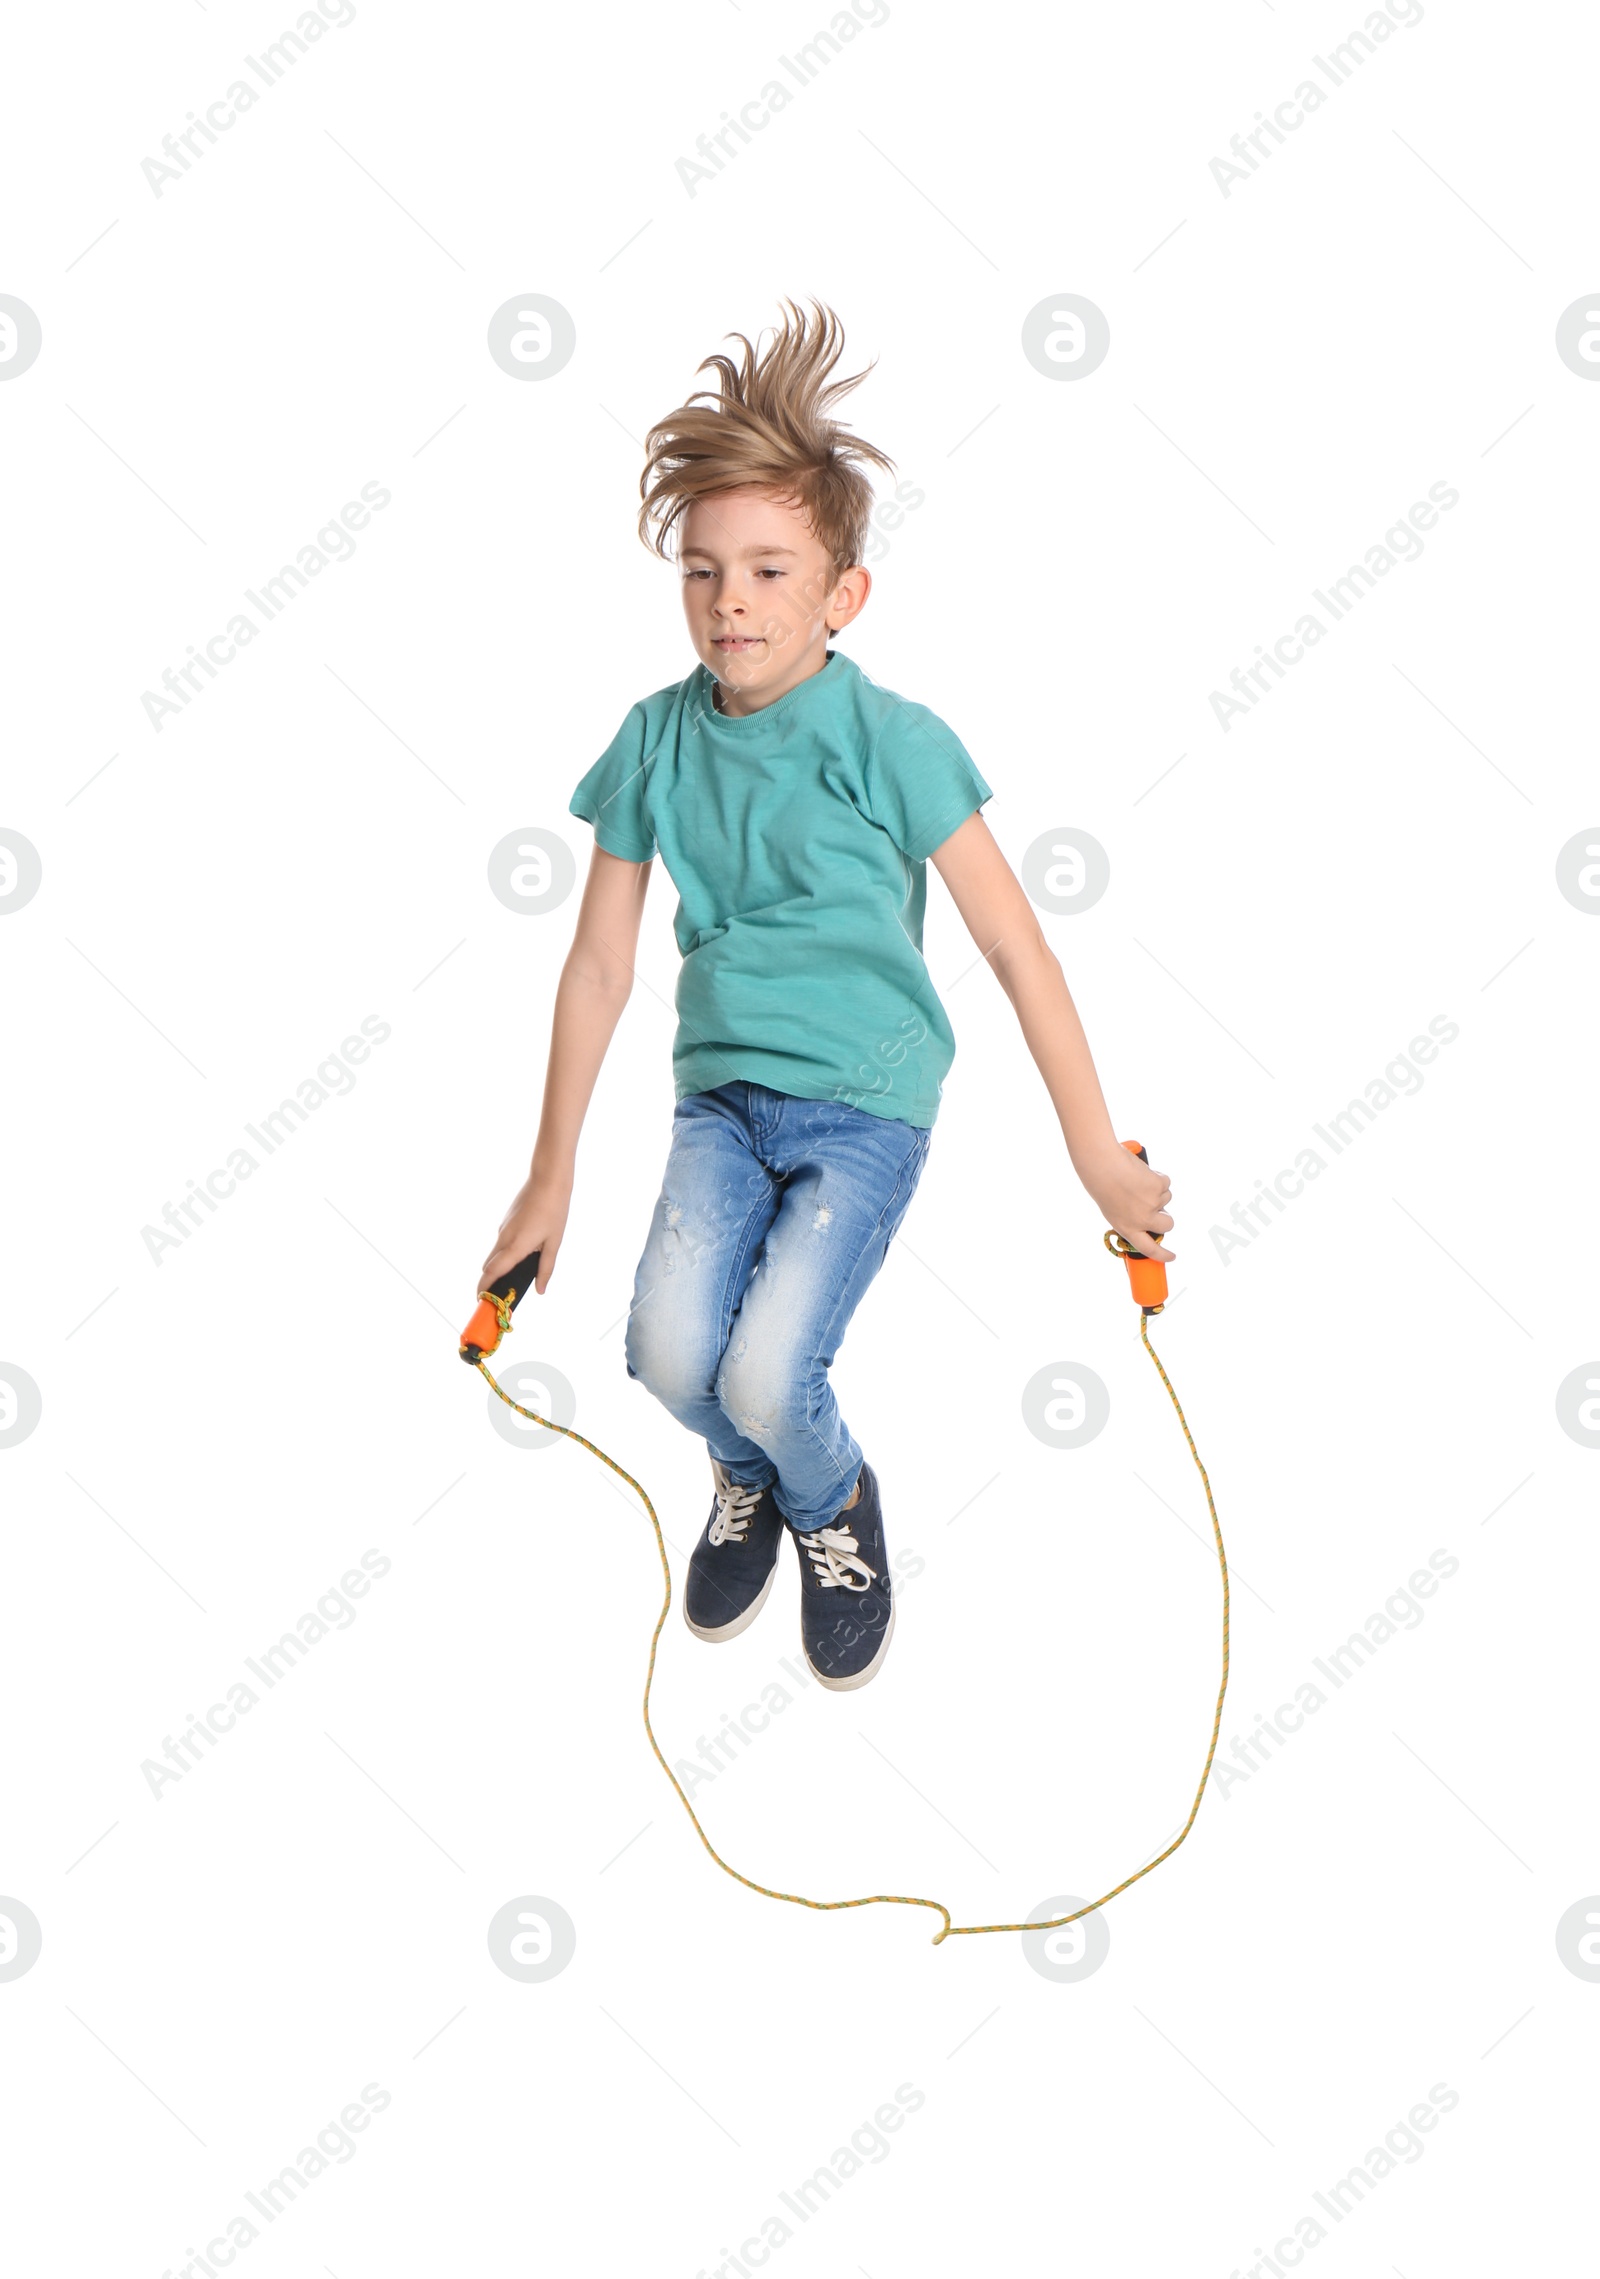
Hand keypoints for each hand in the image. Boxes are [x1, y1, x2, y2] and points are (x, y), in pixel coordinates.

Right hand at [479, 1169, 571, 1296]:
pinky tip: (524, 1253)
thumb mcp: (554, 1243)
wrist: (547, 1180)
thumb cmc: (554, 1211)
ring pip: (494, 1254)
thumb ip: (546, 1268)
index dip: (483, 1288)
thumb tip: (540, 1290)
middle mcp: (504, 1238)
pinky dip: (505, 1253)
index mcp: (515, 1246)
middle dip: (489, 1280)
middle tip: (499, 1294)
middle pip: (488, 1266)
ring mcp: (503, 1228)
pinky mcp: (506, 1222)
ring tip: (515, 1276)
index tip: (480, 1301)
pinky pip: (501, 1243)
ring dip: (498, 1266)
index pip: (491, 1272)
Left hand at [1078, 1143, 1174, 1262]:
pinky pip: (1165, 1182)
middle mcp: (1142, 1219)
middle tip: (1157, 1208)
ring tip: (1137, 1182)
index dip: (1162, 1255)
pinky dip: (1157, 1177)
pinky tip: (1141, 1173)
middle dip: (1166, 1217)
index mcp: (1128, 1228)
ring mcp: (1153, 1203)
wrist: (1101, 1164)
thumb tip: (1149, 1217)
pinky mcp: (1159, 1186)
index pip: (1149, 1249)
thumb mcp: (1113, 1210)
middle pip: (1168, 1224)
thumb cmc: (1102, 1185)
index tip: (1172, 1256)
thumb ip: (1131, 1219)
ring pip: (1167, 1199)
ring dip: (1157, 1191)